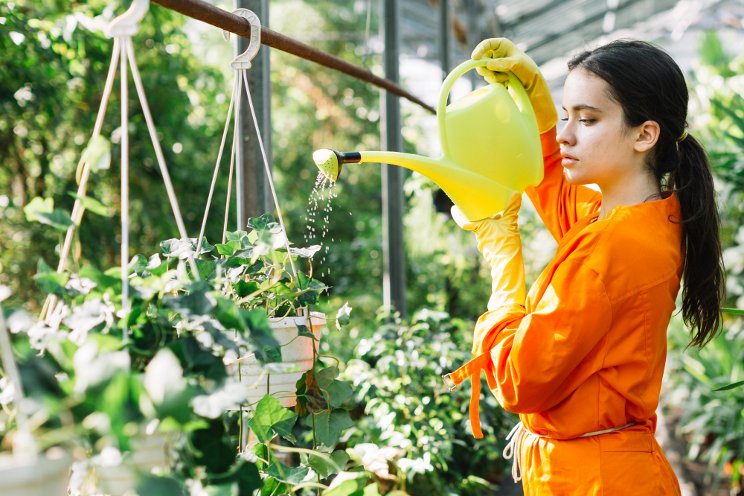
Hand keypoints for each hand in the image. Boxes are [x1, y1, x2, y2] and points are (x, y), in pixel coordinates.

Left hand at [452, 193, 525, 310]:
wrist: (508, 264)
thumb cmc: (506, 243)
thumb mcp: (510, 223)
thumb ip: (512, 209)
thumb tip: (516, 194)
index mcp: (480, 227)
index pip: (464, 221)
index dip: (458, 215)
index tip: (453, 209)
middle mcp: (480, 236)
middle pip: (476, 224)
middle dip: (480, 216)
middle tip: (485, 208)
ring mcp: (485, 244)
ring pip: (485, 231)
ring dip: (491, 224)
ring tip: (500, 217)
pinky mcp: (491, 250)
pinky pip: (491, 238)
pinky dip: (495, 233)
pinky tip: (504, 230)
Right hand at [471, 38, 556, 133]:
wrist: (531, 83)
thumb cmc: (527, 69)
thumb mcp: (516, 64)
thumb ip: (502, 63)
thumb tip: (487, 64)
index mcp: (501, 44)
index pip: (486, 44)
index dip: (479, 50)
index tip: (475, 58)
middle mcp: (496, 53)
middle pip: (481, 59)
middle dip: (486, 69)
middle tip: (492, 75)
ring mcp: (494, 64)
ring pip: (484, 71)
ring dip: (493, 77)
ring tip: (506, 78)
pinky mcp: (494, 74)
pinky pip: (488, 78)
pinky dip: (495, 81)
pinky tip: (506, 82)